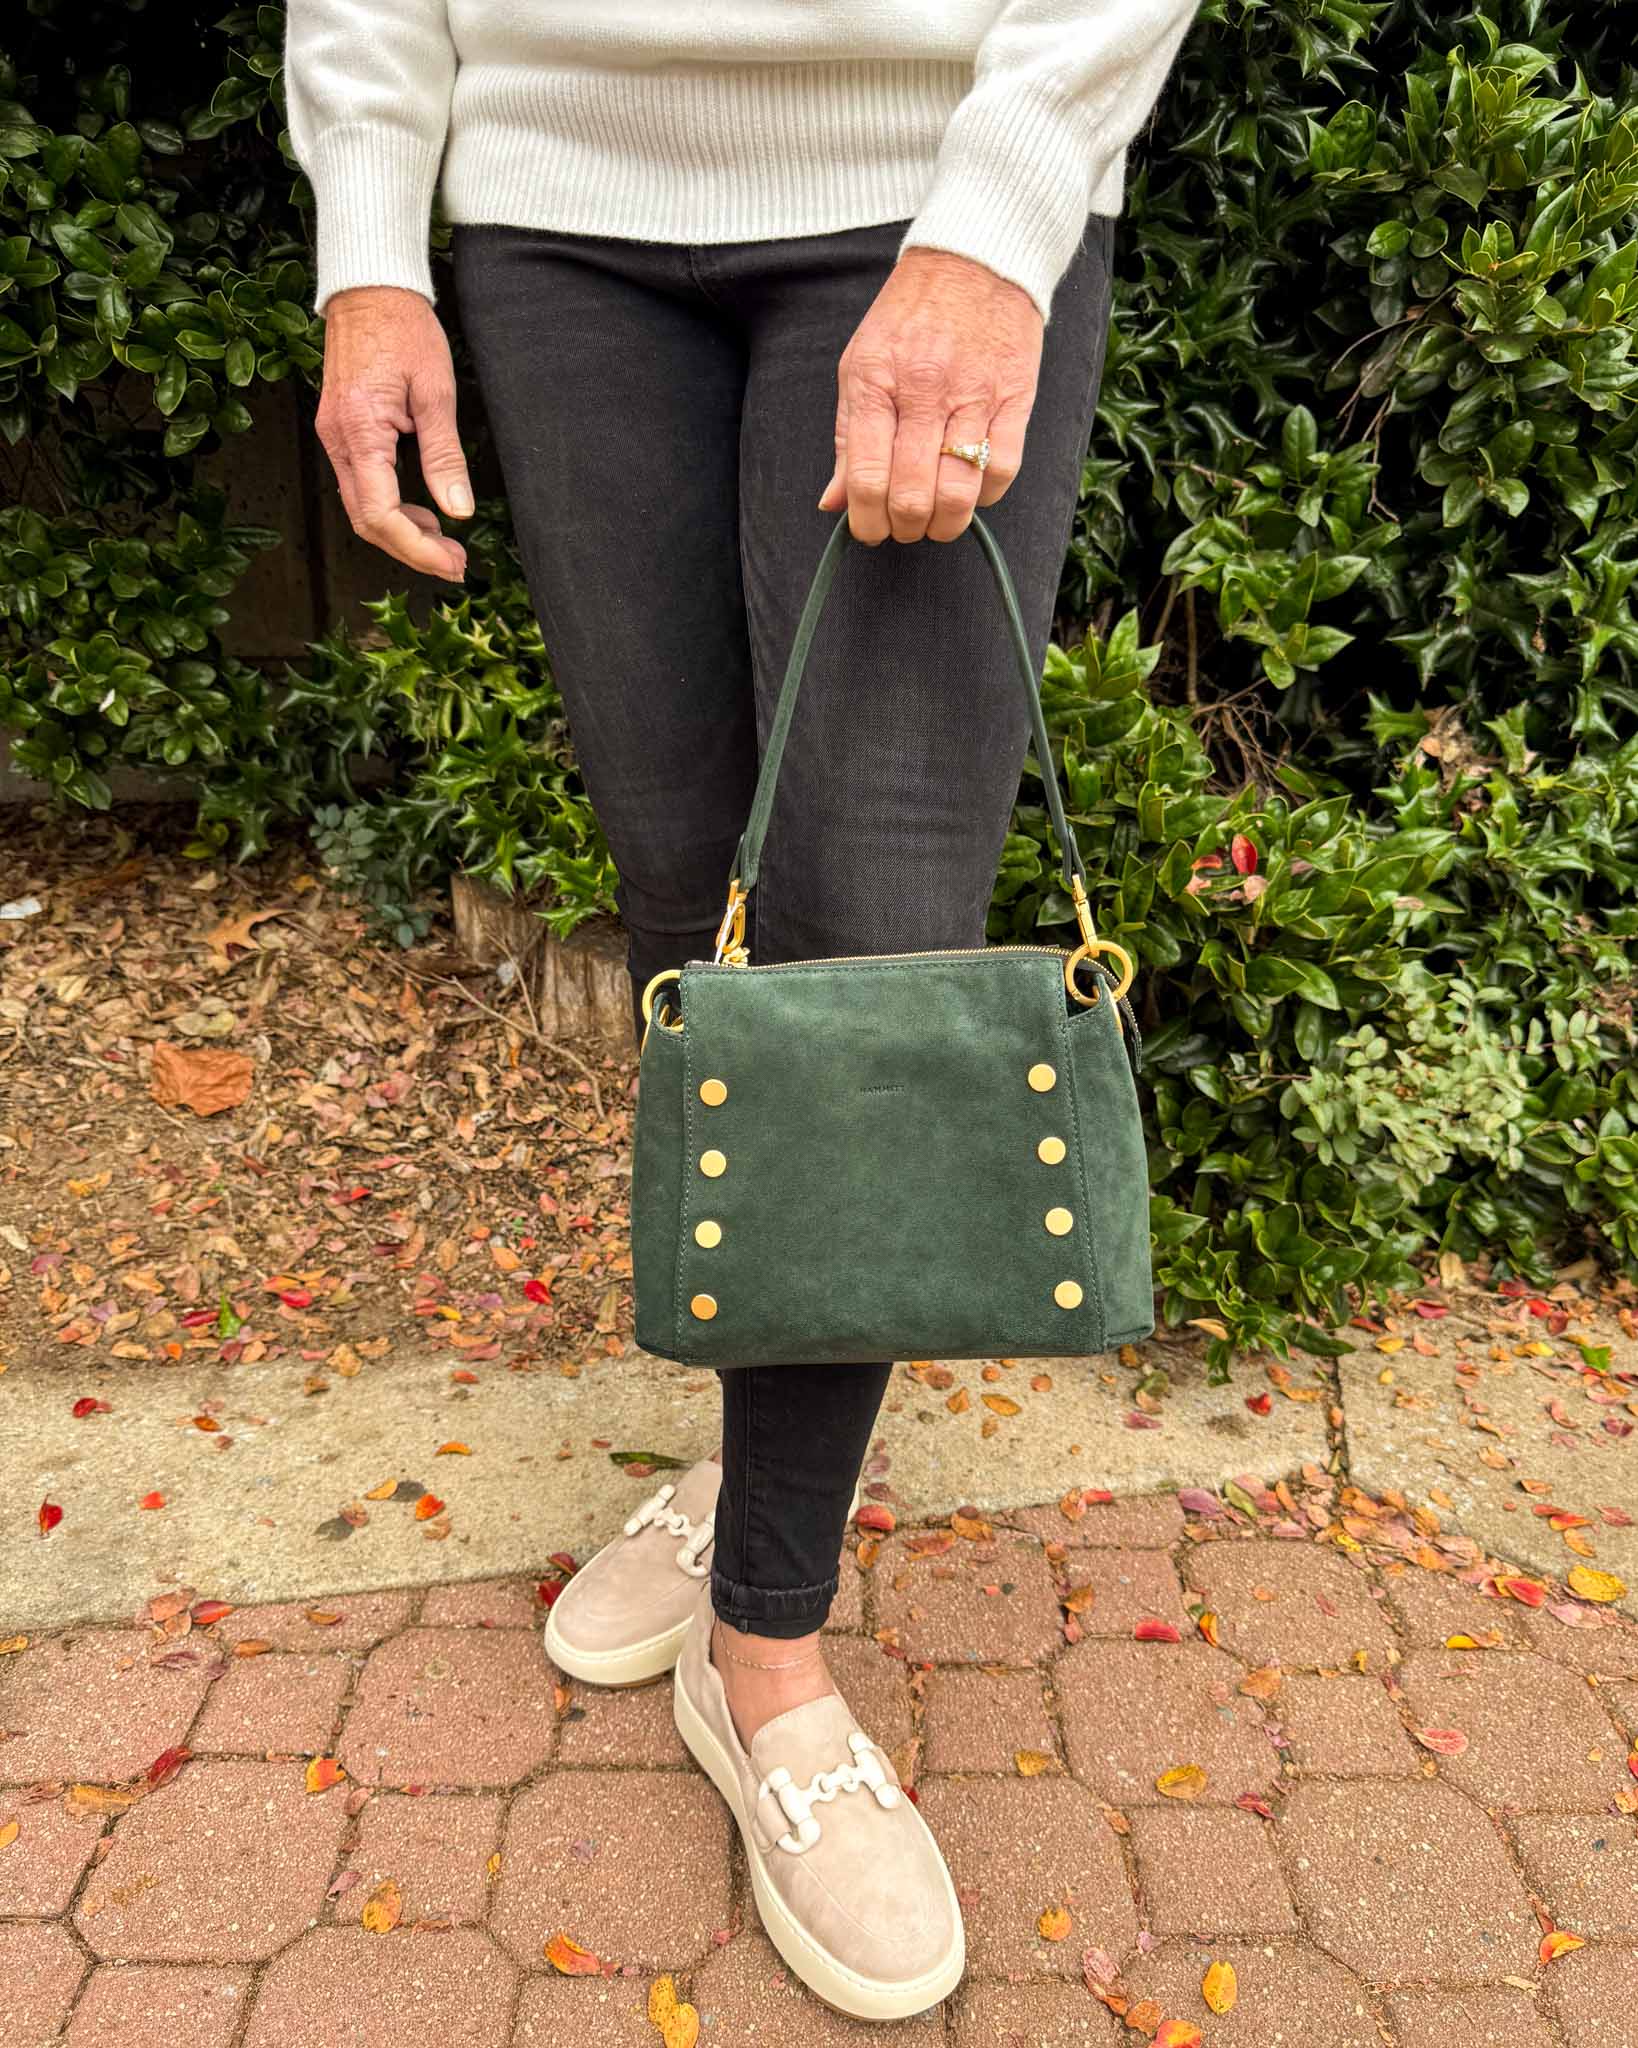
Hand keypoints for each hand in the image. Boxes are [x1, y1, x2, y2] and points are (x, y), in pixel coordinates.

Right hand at [315, 285, 471, 580]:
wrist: (368, 288)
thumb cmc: (403, 328)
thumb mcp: (436, 392)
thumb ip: (444, 456)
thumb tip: (458, 511)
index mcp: (359, 431)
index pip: (381, 514)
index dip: (417, 549)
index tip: (452, 562)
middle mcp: (337, 440)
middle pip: (367, 521)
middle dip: (412, 550)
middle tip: (456, 563)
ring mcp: (334, 436)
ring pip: (362, 507)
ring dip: (403, 533)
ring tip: (446, 544)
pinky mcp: (340, 431)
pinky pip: (360, 485)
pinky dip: (391, 508)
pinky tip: (423, 513)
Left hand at [818, 248, 1043, 545]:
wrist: (973, 259)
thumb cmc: (911, 316)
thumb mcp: (861, 365)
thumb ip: (847, 438)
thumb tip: (834, 502)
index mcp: (876, 383)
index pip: (867, 477)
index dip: (866, 521)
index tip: (870, 529)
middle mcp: (924, 391)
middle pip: (912, 495)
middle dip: (904, 527)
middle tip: (904, 526)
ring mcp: (973, 396)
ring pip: (958, 492)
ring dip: (945, 523)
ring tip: (937, 519)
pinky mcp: (1015, 398)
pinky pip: (1001, 470)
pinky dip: (985, 495)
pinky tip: (971, 489)